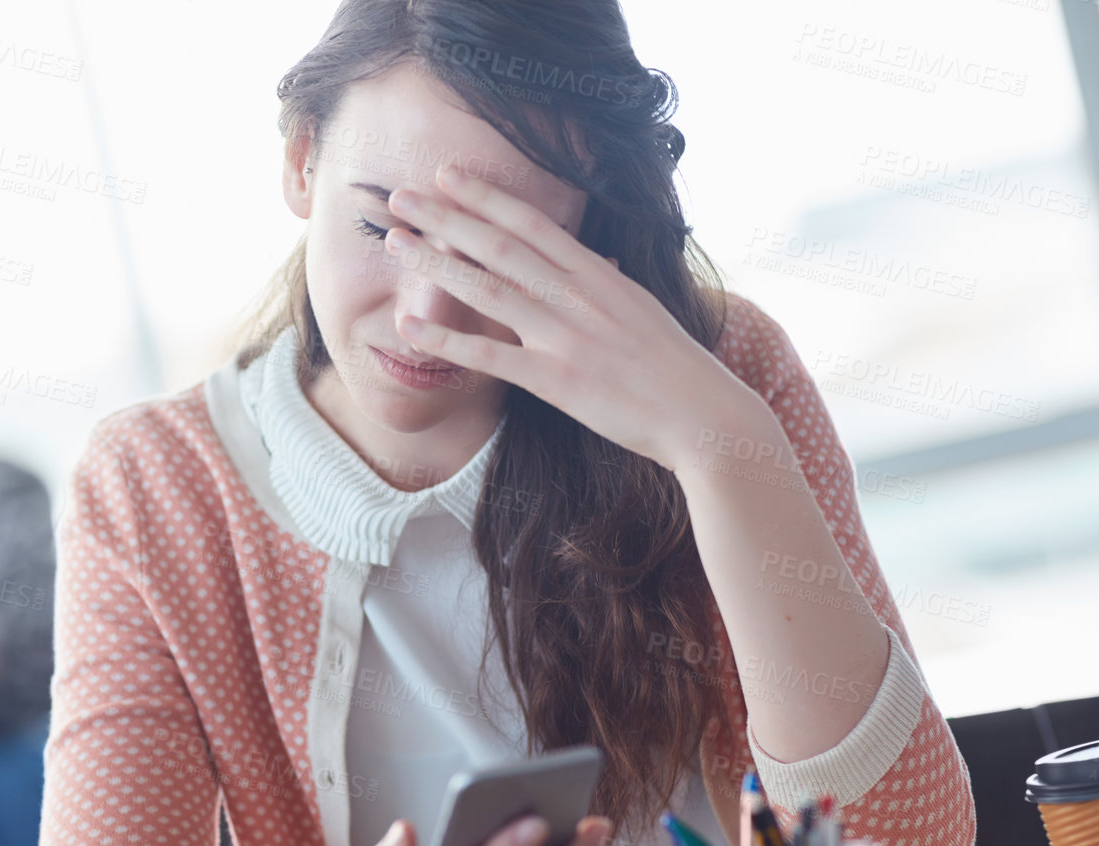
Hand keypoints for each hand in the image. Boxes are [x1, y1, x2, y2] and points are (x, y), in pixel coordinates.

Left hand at [382, 165, 764, 473]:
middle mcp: (578, 297)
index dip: (487, 197)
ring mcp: (566, 337)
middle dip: (447, 217)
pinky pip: (490, 355)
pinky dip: (447, 340)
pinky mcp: (556, 381)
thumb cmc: (674, 366)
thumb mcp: (641, 307)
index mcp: (599, 275)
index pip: (533, 223)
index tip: (448, 176)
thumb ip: (607, 281)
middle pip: (501, 245)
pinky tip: (409, 327)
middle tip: (402, 196)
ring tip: (396, 243)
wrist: (702, 415)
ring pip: (489, 289)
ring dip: (436, 263)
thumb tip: (591, 257)